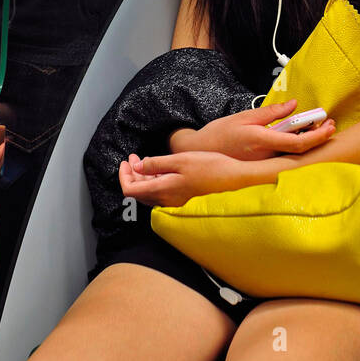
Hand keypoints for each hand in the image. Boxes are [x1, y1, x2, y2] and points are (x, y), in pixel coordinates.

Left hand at [118, 149, 261, 206]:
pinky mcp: (184, 200)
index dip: (124, 176)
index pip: (130, 190)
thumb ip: (156, 164)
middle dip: (132, 175)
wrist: (235, 180)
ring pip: (150, 193)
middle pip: (138, 192)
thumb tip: (136, 167)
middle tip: (133, 158)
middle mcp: (166, 200)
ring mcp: (175, 202)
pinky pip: (162, 193)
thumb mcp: (181, 160)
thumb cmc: (211, 167)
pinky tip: (161, 170)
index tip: (126, 161)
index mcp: (163, 189)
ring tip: (145, 161)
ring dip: (143, 178)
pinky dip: (156, 181)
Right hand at [173, 99, 334, 159]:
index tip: (328, 124)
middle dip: (318, 137)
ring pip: (293, 155)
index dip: (316, 135)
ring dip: (307, 141)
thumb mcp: (246, 116)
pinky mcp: (262, 168)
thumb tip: (293, 105)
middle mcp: (265, 157)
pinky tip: (299, 135)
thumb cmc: (221, 133)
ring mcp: (264, 165)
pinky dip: (295, 147)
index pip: (297, 142)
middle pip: (300, 151)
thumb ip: (272, 112)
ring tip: (315, 126)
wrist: (201, 152)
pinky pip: (284, 158)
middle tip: (328, 124)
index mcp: (261, 141)